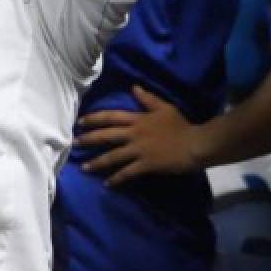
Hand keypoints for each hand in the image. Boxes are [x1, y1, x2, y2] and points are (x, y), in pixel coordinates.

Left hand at [76, 86, 202, 186]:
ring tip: (85, 168)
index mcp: (138, 119)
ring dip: (97, 162)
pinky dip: (116, 178)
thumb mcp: (164, 107)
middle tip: (75, 144)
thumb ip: (148, 98)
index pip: (110, 117)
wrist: (196, 144)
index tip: (80, 122)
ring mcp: (139, 150)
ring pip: (113, 156)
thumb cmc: (181, 125)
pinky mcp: (146, 164)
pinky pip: (127, 172)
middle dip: (89, 140)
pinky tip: (108, 183)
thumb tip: (134, 87)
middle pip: (106, 136)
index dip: (94, 119)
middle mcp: (134, 134)